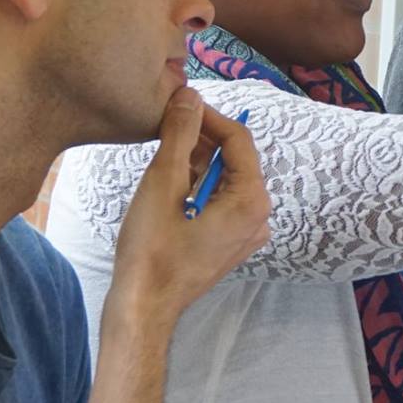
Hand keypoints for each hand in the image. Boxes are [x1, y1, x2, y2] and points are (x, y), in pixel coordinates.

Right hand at [109, 88, 269, 318]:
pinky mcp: (231, 242)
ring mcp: (247, 233)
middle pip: (236, 158)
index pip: (239, 139)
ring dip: (197, 162)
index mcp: (252, 201)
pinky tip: (171, 187)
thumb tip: (190, 96)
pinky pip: (223, 200)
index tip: (180, 104)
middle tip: (167, 128)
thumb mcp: (163, 182)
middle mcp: (259, 217)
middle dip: (203, 139)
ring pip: (227, 179)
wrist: (143, 306)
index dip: (209, 116)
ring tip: (164, 158)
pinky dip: (199, 186)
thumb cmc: (152, 250)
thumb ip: (180, 134)